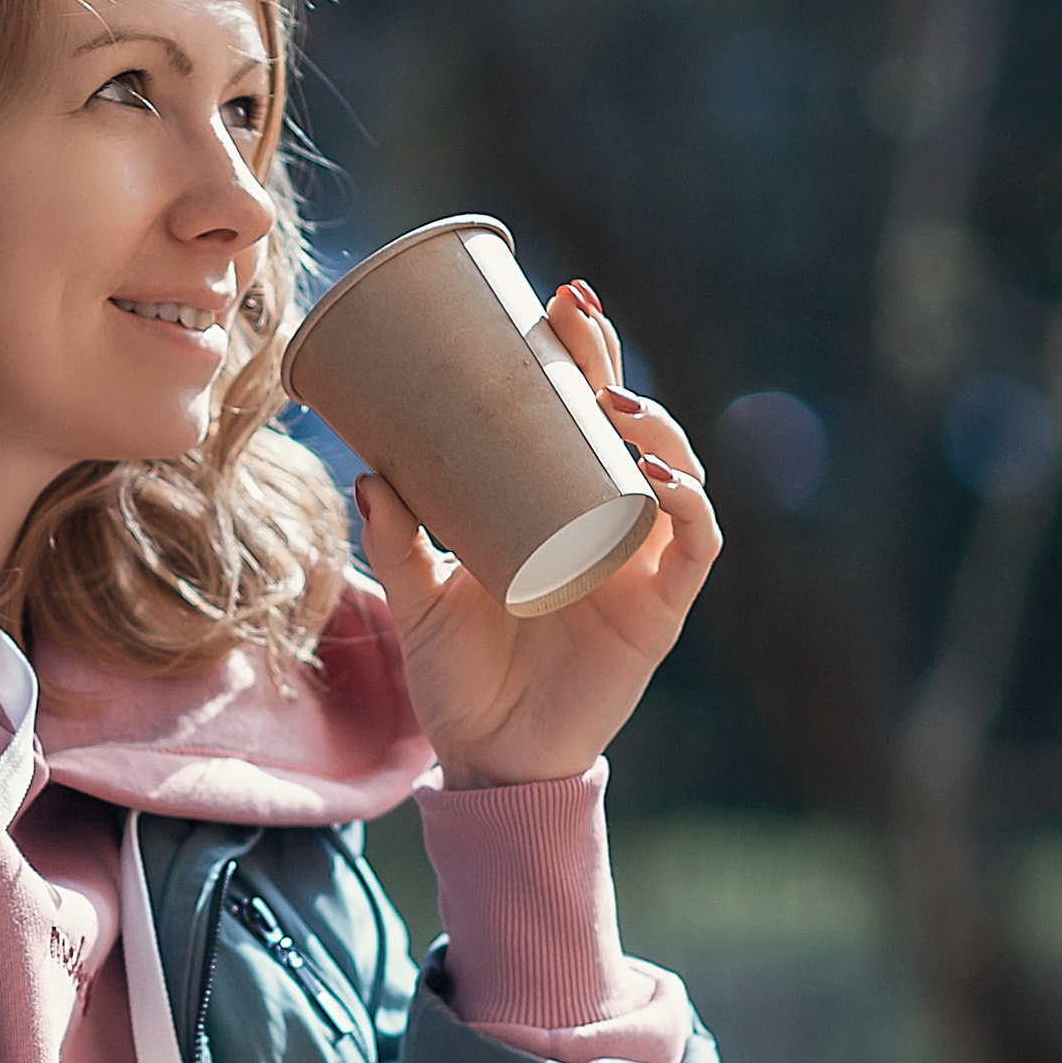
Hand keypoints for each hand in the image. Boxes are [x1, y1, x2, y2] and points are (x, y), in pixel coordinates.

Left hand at [353, 281, 720, 785]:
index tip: (556, 301)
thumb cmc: (460, 678)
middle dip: (612, 366)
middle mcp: (611, 526)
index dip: (580, 357)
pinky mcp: (657, 613)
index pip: (581, 416)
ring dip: (655, 427)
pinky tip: (662, 477)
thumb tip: (368, 474)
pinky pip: (693, 548)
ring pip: (676, 474)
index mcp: (561, 509)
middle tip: (576, 319)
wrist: (486, 761)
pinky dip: (686, 507)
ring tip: (612, 402)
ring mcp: (640, 567)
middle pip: (632, 428)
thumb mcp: (417, 598)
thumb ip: (395, 541)